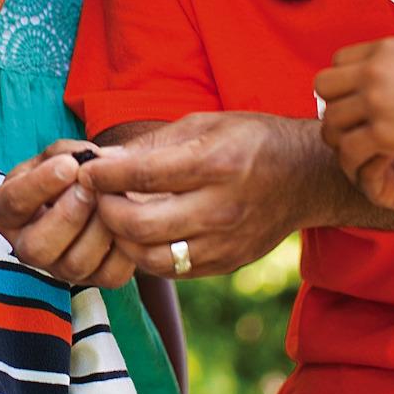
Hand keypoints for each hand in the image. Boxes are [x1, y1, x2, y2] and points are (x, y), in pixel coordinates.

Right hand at [0, 140, 132, 287]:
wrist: (105, 190)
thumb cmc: (73, 171)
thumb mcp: (60, 154)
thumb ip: (65, 153)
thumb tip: (84, 162)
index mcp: (8, 213)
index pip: (13, 204)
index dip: (39, 185)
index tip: (68, 165)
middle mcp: (27, 247)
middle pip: (36, 248)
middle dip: (66, 216)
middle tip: (89, 188)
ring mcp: (60, 268)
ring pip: (74, 264)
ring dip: (98, 229)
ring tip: (112, 200)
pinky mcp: (95, 279)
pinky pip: (110, 274)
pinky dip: (124, 246)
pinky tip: (127, 219)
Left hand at [82, 113, 318, 279]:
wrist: (306, 176)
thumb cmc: (251, 141)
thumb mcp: (205, 124)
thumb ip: (154, 144)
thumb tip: (104, 158)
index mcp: (215, 164)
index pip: (144, 175)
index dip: (105, 175)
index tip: (86, 169)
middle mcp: (221, 208)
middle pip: (142, 225)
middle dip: (106, 212)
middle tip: (96, 197)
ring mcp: (225, 242)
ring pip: (152, 258)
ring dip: (122, 240)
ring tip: (115, 218)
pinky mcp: (226, 263)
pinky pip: (173, 270)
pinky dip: (146, 256)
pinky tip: (140, 235)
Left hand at [313, 38, 393, 178]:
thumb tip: (376, 71)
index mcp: (387, 49)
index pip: (337, 61)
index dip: (343, 85)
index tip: (354, 102)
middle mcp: (377, 70)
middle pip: (323, 87)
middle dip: (334, 108)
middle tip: (351, 126)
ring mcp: (378, 101)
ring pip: (330, 121)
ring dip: (341, 138)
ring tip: (360, 147)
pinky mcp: (383, 134)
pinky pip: (347, 149)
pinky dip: (353, 161)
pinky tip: (369, 163)